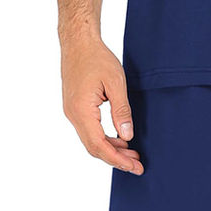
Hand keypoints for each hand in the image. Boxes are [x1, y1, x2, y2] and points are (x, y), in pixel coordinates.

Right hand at [61, 36, 142, 173]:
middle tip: (138, 165)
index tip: (135, 167)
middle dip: (116, 158)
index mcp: (81, 111)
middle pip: (94, 147)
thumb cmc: (97, 58)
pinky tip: (119, 139)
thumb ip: (121, 111)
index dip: (118, 159)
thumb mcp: (116, 83)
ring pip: (91, 140)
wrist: (78, 43)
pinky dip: (104, 138)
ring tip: (132, 154)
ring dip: (111, 149)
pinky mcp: (75, 108)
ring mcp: (72, 112)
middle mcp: (73, 115)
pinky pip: (89, 130)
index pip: (99, 145)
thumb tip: (127, 136)